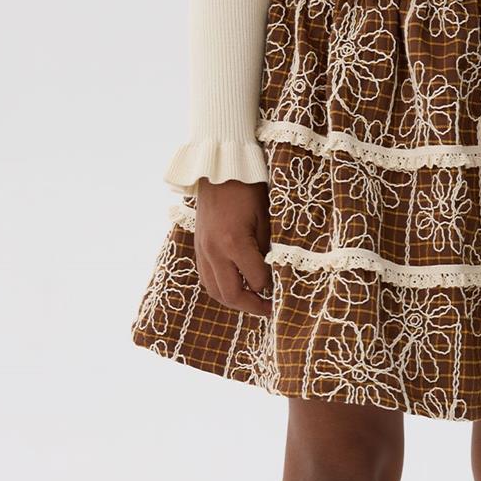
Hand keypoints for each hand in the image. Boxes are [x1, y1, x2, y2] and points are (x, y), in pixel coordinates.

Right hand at [195, 180, 271, 317]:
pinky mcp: (198, 248)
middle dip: (252, 306)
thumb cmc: (248, 190)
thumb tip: (272, 275)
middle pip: (231, 295)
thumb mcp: (266, 219)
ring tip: (253, 302)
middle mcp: (214, 251)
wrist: (219, 170)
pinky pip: (207, 279)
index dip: (271, 288)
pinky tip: (236, 287)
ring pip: (215, 291)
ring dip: (235, 301)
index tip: (282, 290)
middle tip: (270, 310)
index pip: (256, 280)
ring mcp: (202, 251)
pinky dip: (221, 288)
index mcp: (234, 243)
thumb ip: (267, 250)